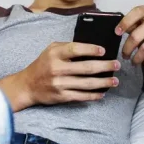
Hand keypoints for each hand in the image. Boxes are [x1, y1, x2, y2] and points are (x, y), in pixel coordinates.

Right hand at [0, 42, 119, 110]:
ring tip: (115, 80)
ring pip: (87, 83)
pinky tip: (103, 93)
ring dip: (103, 82)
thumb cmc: (43, 65)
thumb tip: (91, 48)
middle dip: (104, 66)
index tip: (104, 50)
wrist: (27, 85)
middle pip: (86, 68)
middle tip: (116, 65)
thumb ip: (67, 47)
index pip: (75, 49)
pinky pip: (81, 96)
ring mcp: (59, 84)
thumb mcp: (50, 50)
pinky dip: (94, 95)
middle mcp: (57, 69)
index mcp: (54, 54)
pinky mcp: (61, 96)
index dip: (91, 49)